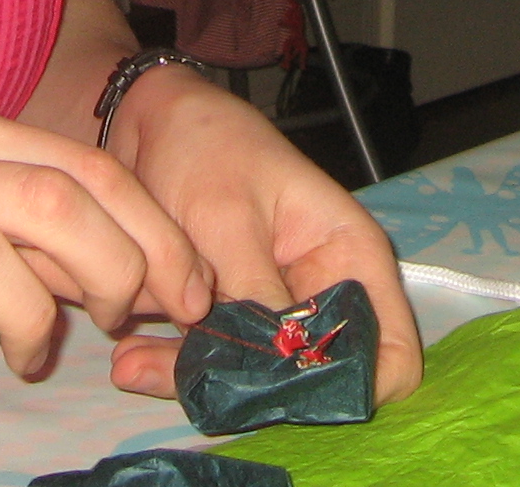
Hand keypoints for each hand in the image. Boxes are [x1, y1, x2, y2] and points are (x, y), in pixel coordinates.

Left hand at [100, 74, 422, 405]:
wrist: (149, 126)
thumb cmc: (207, 148)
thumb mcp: (229, 213)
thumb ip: (253, 286)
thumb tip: (272, 362)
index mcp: (350, 259)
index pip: (389, 351)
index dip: (357, 386)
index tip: (291, 394)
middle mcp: (321, 296)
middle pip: (315, 379)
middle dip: (255, 393)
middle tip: (185, 380)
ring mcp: (273, 315)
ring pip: (256, 382)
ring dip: (199, 382)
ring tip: (131, 364)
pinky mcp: (228, 324)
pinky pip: (214, 365)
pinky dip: (175, 368)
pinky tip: (130, 358)